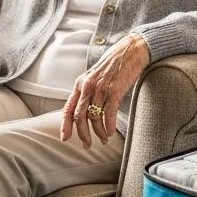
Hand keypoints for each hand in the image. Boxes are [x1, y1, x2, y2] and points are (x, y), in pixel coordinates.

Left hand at [61, 34, 149, 148]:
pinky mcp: (115, 90)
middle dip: (83, 134)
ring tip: (103, 139)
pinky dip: (109, 126)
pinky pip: (108, 113)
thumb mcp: (94, 77)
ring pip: (94, 117)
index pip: (68, 108)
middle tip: (88, 145)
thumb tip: (83, 113)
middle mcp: (88, 86)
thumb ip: (87, 92)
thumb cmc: (113, 66)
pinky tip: (111, 133)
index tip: (65, 138)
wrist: (130, 51)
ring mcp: (101, 88)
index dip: (65, 125)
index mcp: (80, 84)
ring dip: (99, 132)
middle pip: (80, 116)